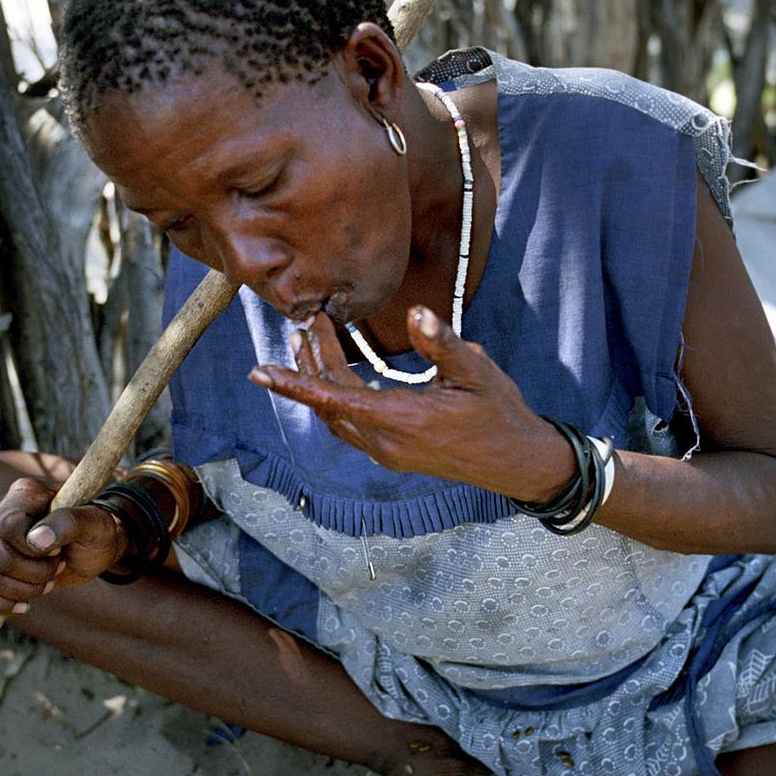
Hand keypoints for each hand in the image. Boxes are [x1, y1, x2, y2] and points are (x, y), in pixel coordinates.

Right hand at [0, 476, 127, 614]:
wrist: (96, 548)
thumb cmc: (97, 530)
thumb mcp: (96, 523)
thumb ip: (70, 523)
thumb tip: (37, 540)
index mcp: (25, 494)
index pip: (8, 527)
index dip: (32, 549)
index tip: (59, 551)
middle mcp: (2, 514)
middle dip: (33, 573)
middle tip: (60, 566)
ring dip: (23, 590)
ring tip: (49, 583)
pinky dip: (0, 603)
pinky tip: (25, 605)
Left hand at [248, 305, 574, 501]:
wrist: (516, 462)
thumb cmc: (499, 414)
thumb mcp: (476, 372)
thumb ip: (443, 343)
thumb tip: (416, 313)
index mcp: (402, 420)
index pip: (334, 398)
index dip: (295, 383)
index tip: (260, 371)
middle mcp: (386, 442)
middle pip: (330, 402)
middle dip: (309, 362)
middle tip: (303, 322)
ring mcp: (387, 452)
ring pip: (337, 416)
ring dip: (318, 380)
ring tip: (308, 342)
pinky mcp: (393, 454)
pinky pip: (350, 425)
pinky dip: (334, 397)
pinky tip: (336, 375)